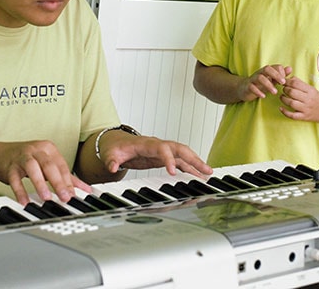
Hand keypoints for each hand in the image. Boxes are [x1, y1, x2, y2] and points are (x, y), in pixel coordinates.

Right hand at [0, 140, 91, 205]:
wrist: (1, 155)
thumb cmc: (29, 160)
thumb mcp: (49, 164)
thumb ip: (67, 177)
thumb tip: (86, 189)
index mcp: (49, 149)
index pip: (61, 166)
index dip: (68, 181)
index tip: (73, 196)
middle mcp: (36, 150)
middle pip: (49, 165)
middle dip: (58, 182)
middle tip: (65, 198)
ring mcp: (22, 157)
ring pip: (33, 169)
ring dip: (40, 184)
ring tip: (46, 198)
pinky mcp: (10, 166)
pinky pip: (15, 179)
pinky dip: (20, 191)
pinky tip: (24, 202)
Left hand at [98, 133, 212, 178]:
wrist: (116, 142)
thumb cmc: (115, 146)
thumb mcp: (110, 154)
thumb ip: (111, 160)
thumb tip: (112, 167)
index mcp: (146, 144)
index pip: (162, 149)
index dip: (169, 159)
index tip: (173, 172)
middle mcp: (158, 145)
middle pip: (179, 148)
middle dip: (193, 158)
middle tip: (205, 170)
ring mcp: (162, 150)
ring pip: (183, 154)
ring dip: (196, 163)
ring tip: (208, 174)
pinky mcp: (163, 157)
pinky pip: (180, 161)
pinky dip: (190, 167)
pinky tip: (198, 175)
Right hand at [239, 64, 292, 100]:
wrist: (243, 89)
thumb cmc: (260, 84)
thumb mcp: (271, 80)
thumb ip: (281, 75)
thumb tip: (290, 68)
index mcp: (267, 71)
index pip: (276, 67)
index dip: (282, 73)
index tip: (285, 82)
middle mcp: (259, 73)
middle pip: (267, 69)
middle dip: (276, 75)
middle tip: (282, 83)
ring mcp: (253, 79)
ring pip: (260, 78)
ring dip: (268, 84)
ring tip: (275, 92)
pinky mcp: (247, 86)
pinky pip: (251, 87)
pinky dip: (258, 91)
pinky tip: (263, 96)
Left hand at [279, 76, 318, 121]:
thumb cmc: (316, 98)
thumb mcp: (311, 88)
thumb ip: (300, 83)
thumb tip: (289, 78)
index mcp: (310, 90)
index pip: (296, 83)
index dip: (287, 82)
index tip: (284, 82)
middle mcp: (308, 99)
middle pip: (292, 93)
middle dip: (285, 90)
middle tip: (283, 89)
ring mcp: (306, 109)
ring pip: (291, 103)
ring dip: (283, 99)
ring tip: (282, 97)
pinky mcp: (304, 117)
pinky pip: (293, 116)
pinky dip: (285, 112)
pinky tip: (281, 108)